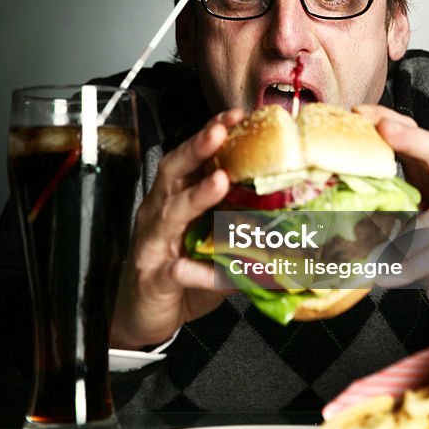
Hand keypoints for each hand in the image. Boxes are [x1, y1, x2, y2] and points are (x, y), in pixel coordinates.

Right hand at [110, 108, 244, 349]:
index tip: (236, 114)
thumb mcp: (209, 239)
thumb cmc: (178, 270)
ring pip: (171, 213)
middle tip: (220, 131)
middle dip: (197, 147)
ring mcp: (153, 244)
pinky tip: (215, 270)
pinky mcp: (154, 278)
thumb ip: (238, 222)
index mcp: (174, 197)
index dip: (210, 133)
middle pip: (173, 171)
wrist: (141, 314)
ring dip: (196, 196)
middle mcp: (159, 213)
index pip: (190, 156)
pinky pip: (176, 271)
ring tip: (220, 181)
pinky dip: (197, 270)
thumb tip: (288, 211)